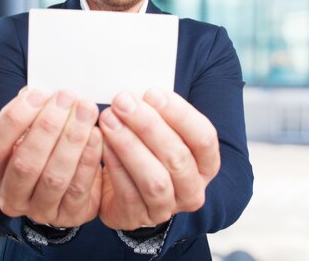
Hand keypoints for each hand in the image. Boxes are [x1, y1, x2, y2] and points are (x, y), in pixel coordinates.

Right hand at [0, 88, 102, 227]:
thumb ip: (28, 112)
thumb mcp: (26, 129)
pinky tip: (96, 134)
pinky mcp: (68, 216)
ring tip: (85, 110)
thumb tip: (41, 92)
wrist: (57, 183)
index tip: (38, 93)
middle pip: (24, 163)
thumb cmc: (39, 145)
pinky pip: (79, 187)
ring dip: (72, 139)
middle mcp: (9, 195)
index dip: (14, 118)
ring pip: (54, 176)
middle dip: (48, 126)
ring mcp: (38, 210)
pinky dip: (88, 158)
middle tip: (67, 97)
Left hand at [98, 88, 219, 230]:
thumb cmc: (144, 150)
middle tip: (122, 101)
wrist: (121, 191)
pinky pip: (128, 192)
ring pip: (154, 179)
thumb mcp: (157, 131)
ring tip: (108, 119)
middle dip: (148, 125)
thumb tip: (137, 90)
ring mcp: (166, 208)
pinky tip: (102, 143)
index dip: (180, 114)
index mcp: (205, 164)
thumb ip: (156, 112)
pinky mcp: (136, 217)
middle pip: (177, 157)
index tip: (152, 93)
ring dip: (129, 145)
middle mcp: (192, 189)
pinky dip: (115, 165)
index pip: (204, 138)